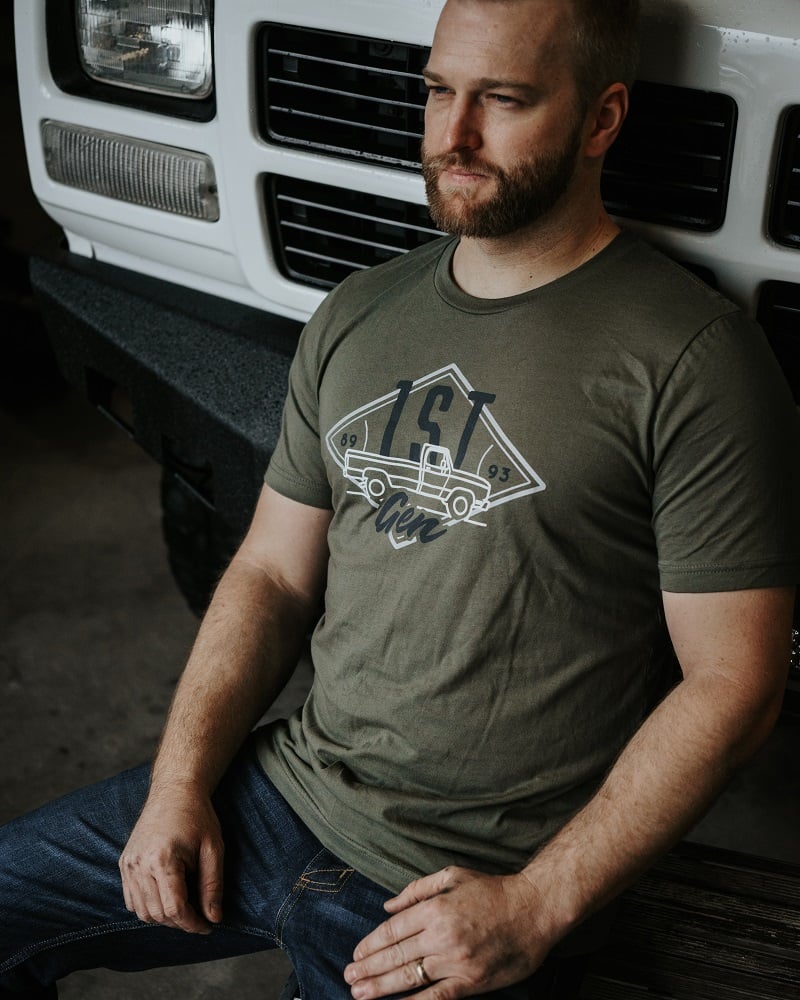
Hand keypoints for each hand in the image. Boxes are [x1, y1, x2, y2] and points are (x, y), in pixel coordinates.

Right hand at [118, 785, 223, 933]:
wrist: (174, 791)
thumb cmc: (197, 816)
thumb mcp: (213, 849)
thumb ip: (213, 886)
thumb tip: (214, 918)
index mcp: (162, 860)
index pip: (174, 909)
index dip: (193, 923)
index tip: (208, 926)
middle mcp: (139, 865)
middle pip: (158, 914)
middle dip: (181, 922)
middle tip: (201, 916)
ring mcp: (128, 864)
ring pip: (142, 911)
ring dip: (164, 917)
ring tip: (186, 907)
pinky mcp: (124, 863)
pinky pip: (132, 900)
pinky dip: (148, 907)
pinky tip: (167, 897)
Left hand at [344, 866, 552, 997]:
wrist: (534, 910)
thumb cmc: (492, 890)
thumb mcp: (452, 876)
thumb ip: (417, 890)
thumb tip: (388, 906)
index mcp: (435, 909)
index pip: (393, 930)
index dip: (371, 943)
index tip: (356, 953)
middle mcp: (441, 936)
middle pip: (396, 955)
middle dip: (368, 967)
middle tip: (349, 976)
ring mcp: (455, 961)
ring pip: (409, 977)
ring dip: (381, 987)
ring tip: (359, 992)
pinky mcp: (471, 982)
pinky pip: (436, 997)